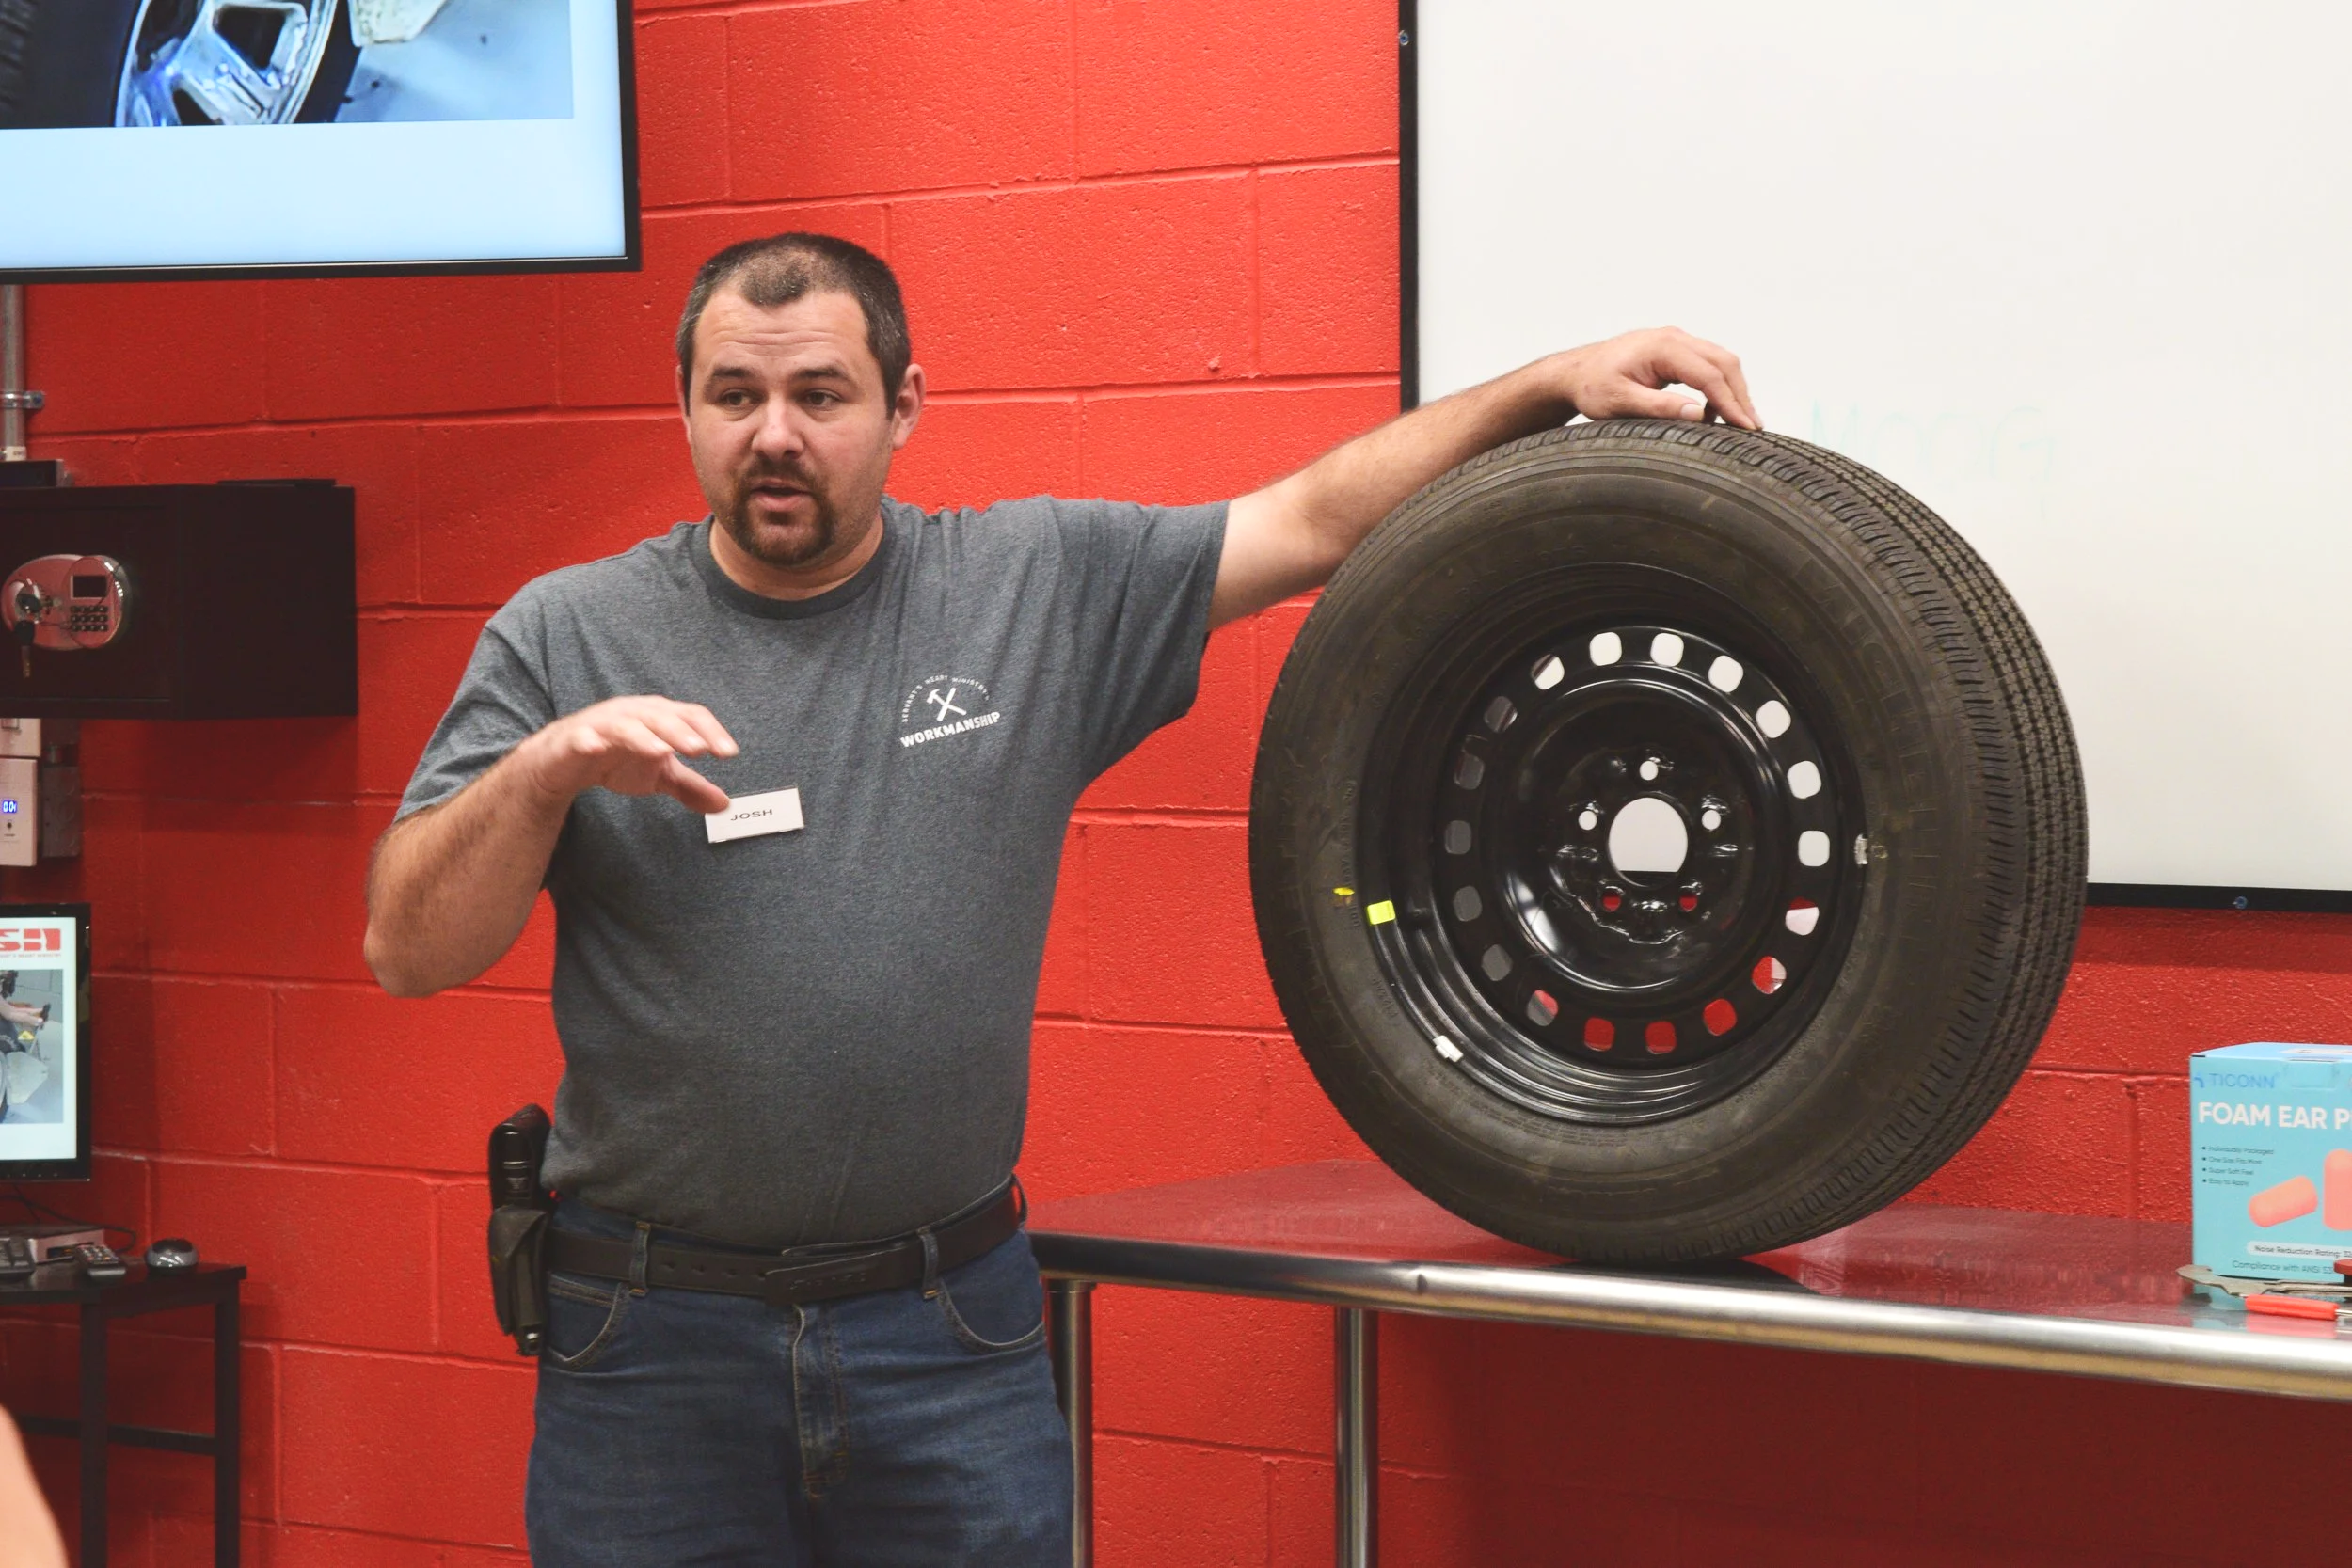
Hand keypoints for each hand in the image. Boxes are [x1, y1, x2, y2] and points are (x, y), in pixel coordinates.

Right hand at [514, 697, 738, 814]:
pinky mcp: (575, 739)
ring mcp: (602, 724)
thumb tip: (724, 803)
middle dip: (681, 731)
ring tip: (662, 750)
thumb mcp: (658, 775)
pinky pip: (582, 737)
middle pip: (661, 716)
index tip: (728, 753)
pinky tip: (597, 748)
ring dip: (644, 735)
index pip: (690, 715)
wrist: (564, 764)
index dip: (711, 730)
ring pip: (625, 724)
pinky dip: (589, 740)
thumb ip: (690, 787)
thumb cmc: (615, 759)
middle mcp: (632, 714)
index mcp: (657, 717)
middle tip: (700, 749)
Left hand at [1551, 328, 1759, 429]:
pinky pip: (1707, 364)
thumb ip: (1659, 407)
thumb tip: (1698, 414)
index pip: (1708, 374)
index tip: (1746, 426)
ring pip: (1719, 361)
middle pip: (1723, 362)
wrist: (1575, 372)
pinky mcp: (1675, 350)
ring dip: (1733, 390)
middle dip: (1741, 395)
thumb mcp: (1620, 403)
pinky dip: (1718, 385)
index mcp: (1662, 347)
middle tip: (1753, 427)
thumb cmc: (1593, 387)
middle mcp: (1673, 338)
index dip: (1730, 402)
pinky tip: (1715, 412)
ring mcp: (1676, 341)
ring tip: (1740, 422)